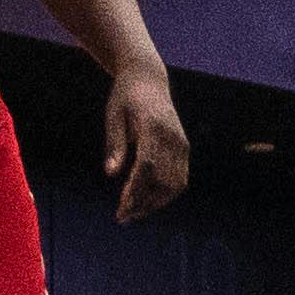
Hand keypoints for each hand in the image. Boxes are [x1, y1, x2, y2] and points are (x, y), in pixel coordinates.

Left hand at [99, 66, 193, 223]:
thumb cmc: (125, 97)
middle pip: (162, 180)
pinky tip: (148, 200)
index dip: (135, 191)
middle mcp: (172, 136)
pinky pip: (180, 177)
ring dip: (156, 202)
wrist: (148, 78)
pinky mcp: (184, 146)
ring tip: (134, 211)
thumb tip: (111, 174)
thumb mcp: (113, 116)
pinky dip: (166, 193)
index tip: (121, 209)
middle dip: (143, 203)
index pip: (147, 167)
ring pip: (175, 183)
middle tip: (123, 216)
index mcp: (153, 126)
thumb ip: (114, 144)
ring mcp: (181, 142)